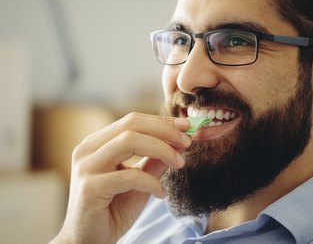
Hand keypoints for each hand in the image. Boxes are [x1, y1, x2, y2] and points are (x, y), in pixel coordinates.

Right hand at [50, 113, 190, 243]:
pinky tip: (161, 194)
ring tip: (179, 163)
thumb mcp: (140, 179)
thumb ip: (155, 160)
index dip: (161, 121)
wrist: (89, 241)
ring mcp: (86, 167)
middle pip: (131, 124)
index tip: (186, 127)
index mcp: (97, 143)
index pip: (132, 120)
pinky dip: (151, 182)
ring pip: (129, 141)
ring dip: (161, 149)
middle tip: (187, 142)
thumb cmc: (114, 209)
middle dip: (164, 131)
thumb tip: (179, 142)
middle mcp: (88, 149)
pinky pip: (129, 176)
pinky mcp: (90, 188)